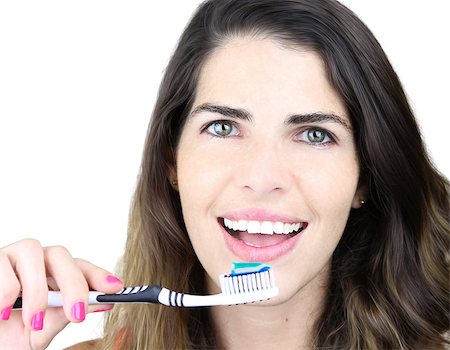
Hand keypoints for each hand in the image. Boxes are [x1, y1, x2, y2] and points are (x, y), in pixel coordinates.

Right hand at [0, 239, 123, 349]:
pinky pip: (2, 265)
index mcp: (49, 276)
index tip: (116, 288)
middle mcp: (33, 263)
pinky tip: (2, 313)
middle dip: (73, 283)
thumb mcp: (38, 332)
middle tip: (78, 314)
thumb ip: (63, 315)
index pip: (78, 267)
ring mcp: (10, 258)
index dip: (98, 275)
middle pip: (60, 255)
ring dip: (37, 290)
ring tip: (33, 320)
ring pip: (33, 251)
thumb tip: (100, 302)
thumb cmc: (5, 337)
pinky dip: (6, 290)